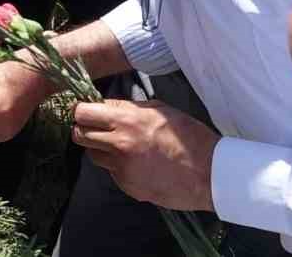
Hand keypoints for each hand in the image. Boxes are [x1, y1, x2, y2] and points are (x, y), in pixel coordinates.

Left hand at [72, 99, 217, 211]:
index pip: (82, 113)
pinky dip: (119, 167)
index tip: (86, 113)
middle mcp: (119, 144)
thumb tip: (106, 105)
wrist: (211, 174)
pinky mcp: (128, 185)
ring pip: (93, 155)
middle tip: (97, 129)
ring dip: (100, 150)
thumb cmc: (190, 137)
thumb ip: (128, 107)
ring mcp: (122, 167)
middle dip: (84, 130)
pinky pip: (112, 172)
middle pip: (79, 135)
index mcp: (126, 120)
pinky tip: (139, 164)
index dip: (82, 112)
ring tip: (123, 147)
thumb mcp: (160, 110)